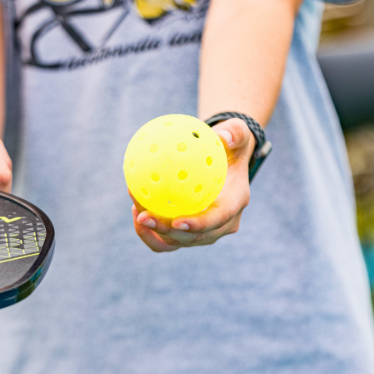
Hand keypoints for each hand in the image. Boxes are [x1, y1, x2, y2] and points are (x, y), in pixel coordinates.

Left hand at [131, 118, 254, 251]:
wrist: (225, 162)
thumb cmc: (230, 145)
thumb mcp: (237, 132)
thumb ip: (234, 132)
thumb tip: (223, 136)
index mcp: (235, 202)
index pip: (218, 219)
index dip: (198, 225)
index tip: (177, 220)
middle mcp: (222, 223)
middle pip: (193, 237)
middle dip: (167, 231)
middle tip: (143, 216)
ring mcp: (204, 231)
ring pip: (176, 241)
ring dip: (153, 231)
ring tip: (135, 210)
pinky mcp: (188, 232)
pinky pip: (165, 239)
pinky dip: (149, 231)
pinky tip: (135, 208)